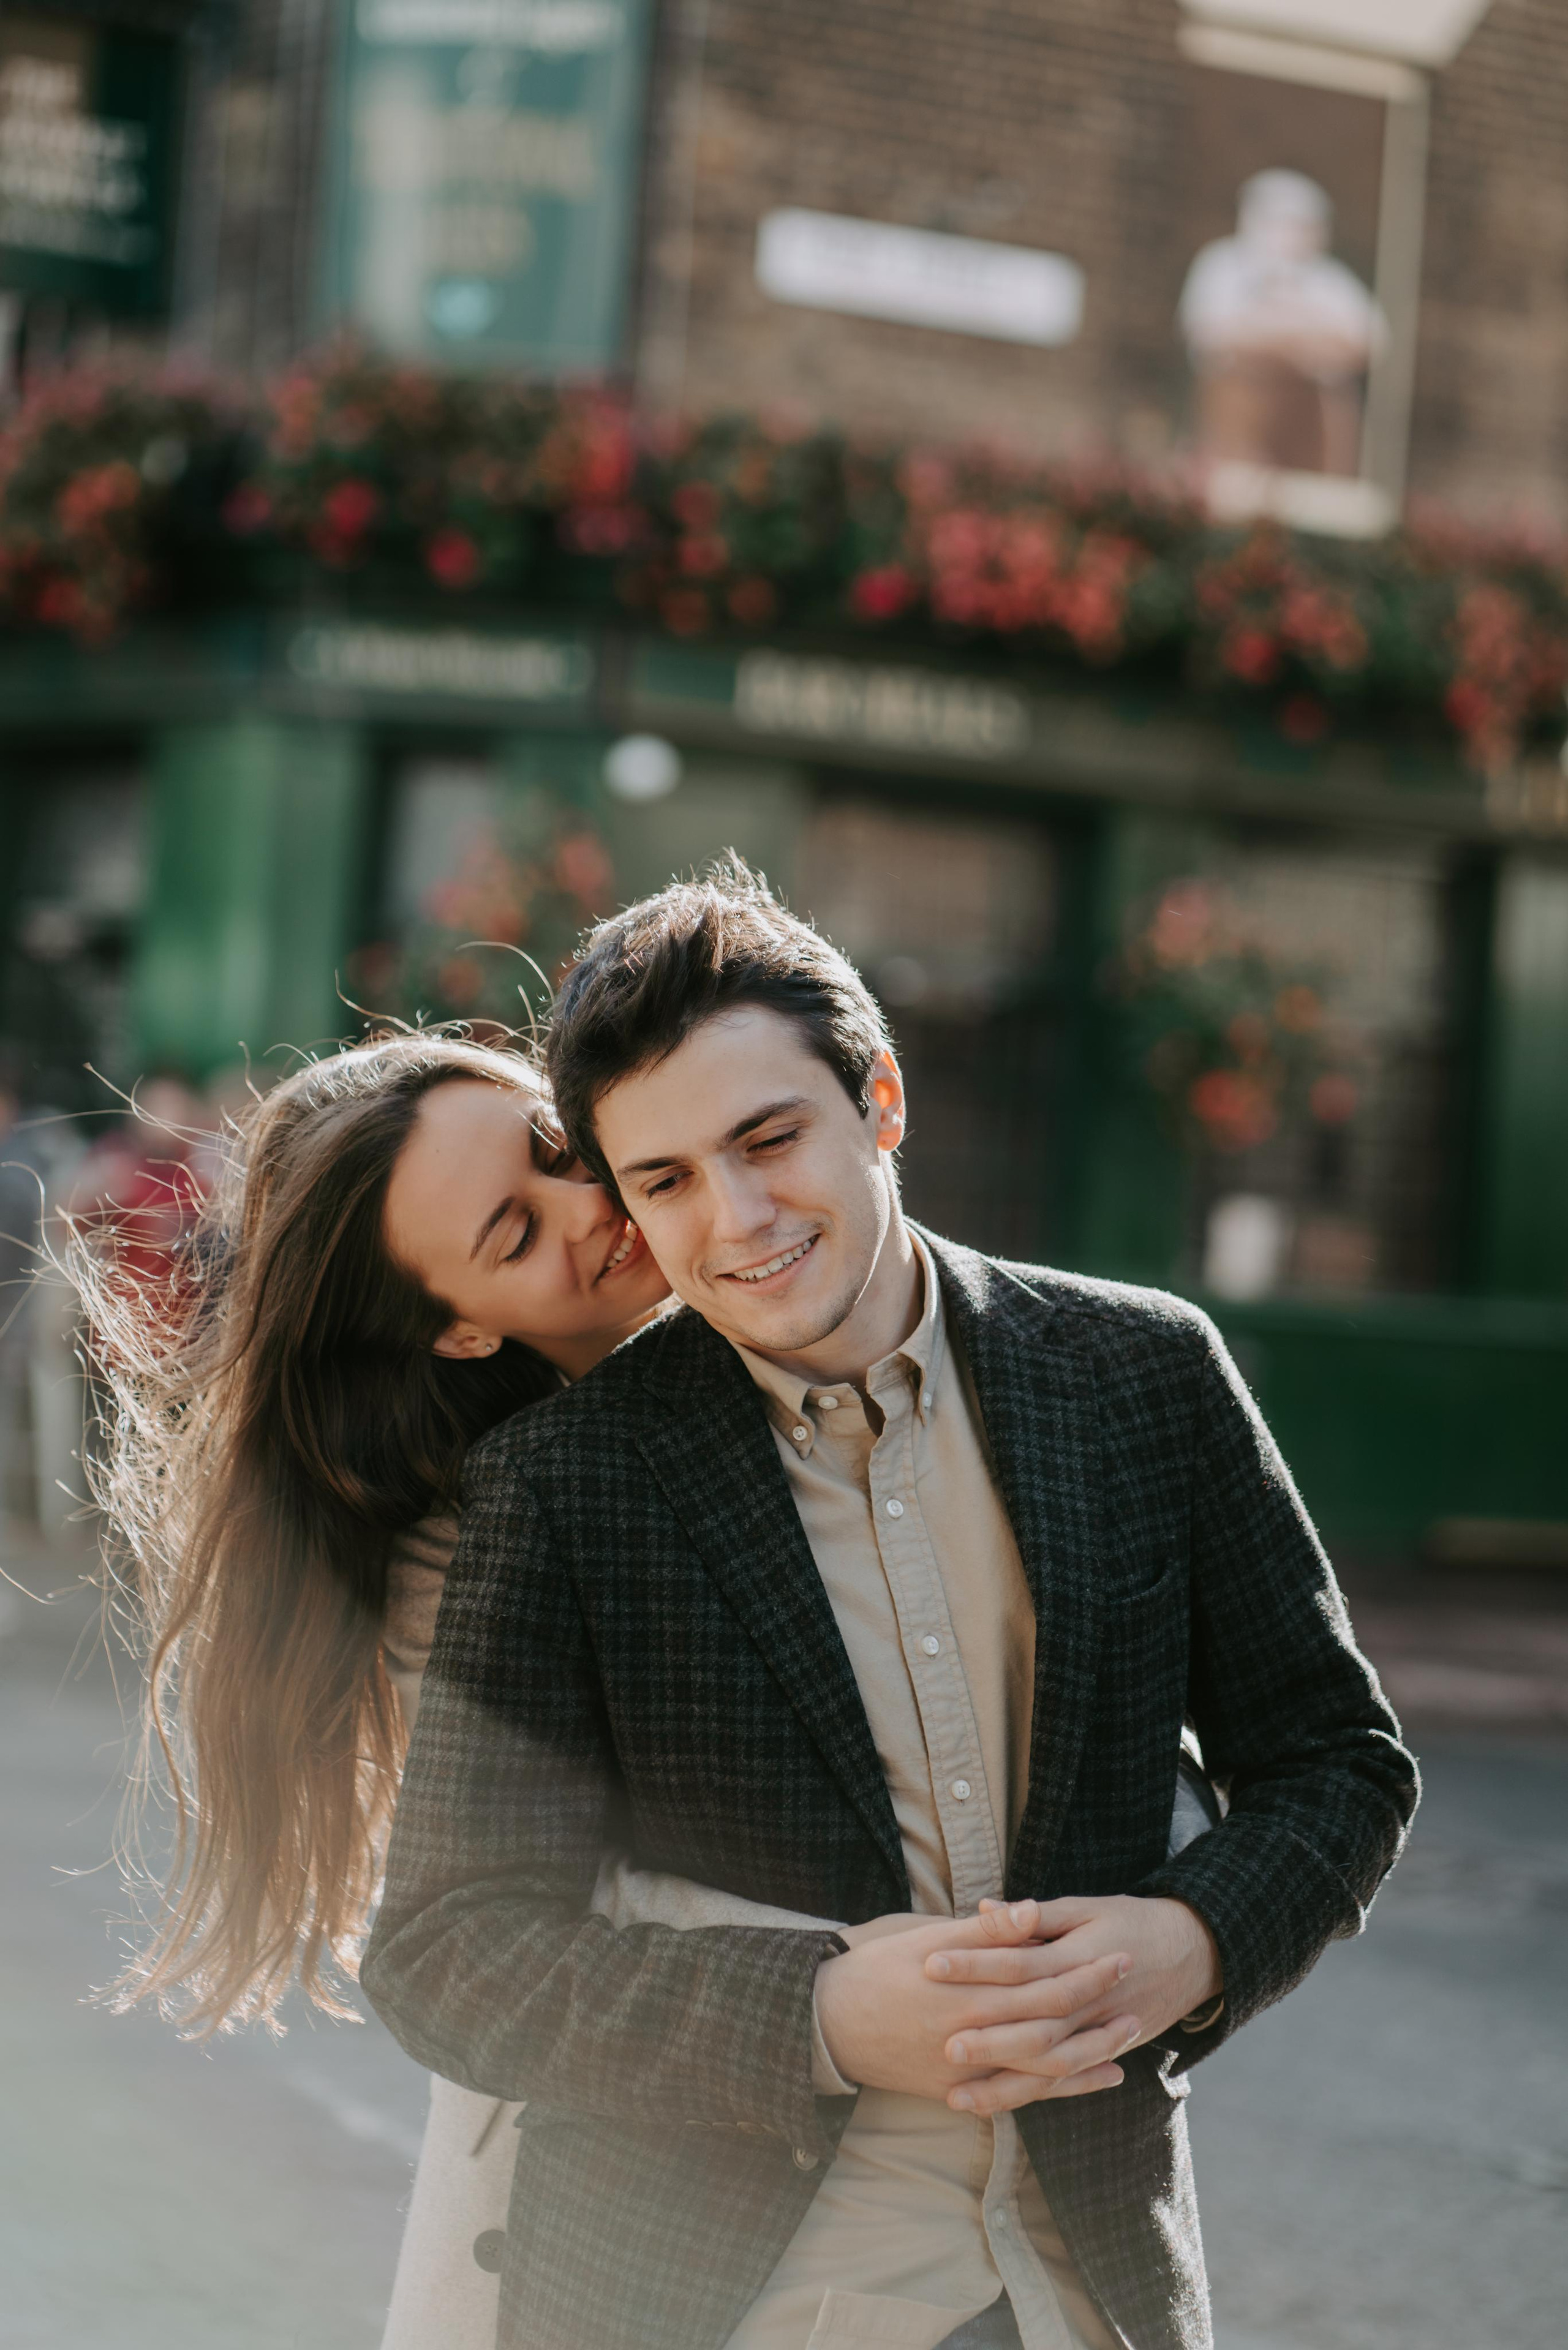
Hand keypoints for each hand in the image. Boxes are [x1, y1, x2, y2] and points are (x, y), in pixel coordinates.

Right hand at [815, 1907, 1136, 2105]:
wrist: (830, 2024)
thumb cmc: (879, 1970)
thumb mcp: (928, 1936)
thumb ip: (986, 1930)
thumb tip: (1033, 1911)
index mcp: (969, 1990)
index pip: (1042, 1981)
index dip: (1085, 1968)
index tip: (1119, 1951)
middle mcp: (974, 2035)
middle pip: (1052, 2024)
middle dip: (1096, 2005)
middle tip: (1133, 1984)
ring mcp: (969, 2070)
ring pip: (1044, 2067)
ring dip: (1091, 2051)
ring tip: (1129, 2034)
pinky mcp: (962, 2091)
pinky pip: (1022, 2095)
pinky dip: (1065, 2088)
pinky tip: (1098, 2076)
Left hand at [923, 1895, 1221, 2115]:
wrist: (1194, 1952)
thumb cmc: (1131, 1921)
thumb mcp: (1086, 1908)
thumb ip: (1034, 1916)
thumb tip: (983, 1909)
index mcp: (1079, 1956)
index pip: (1018, 1963)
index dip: (975, 1963)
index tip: (931, 1963)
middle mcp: (1089, 2002)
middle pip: (1034, 2026)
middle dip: (989, 2039)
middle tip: (943, 2045)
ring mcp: (1099, 2033)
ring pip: (1048, 2068)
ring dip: (1004, 2085)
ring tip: (956, 2097)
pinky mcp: (1104, 2052)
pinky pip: (1065, 2083)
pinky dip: (1031, 2096)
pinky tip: (993, 2106)